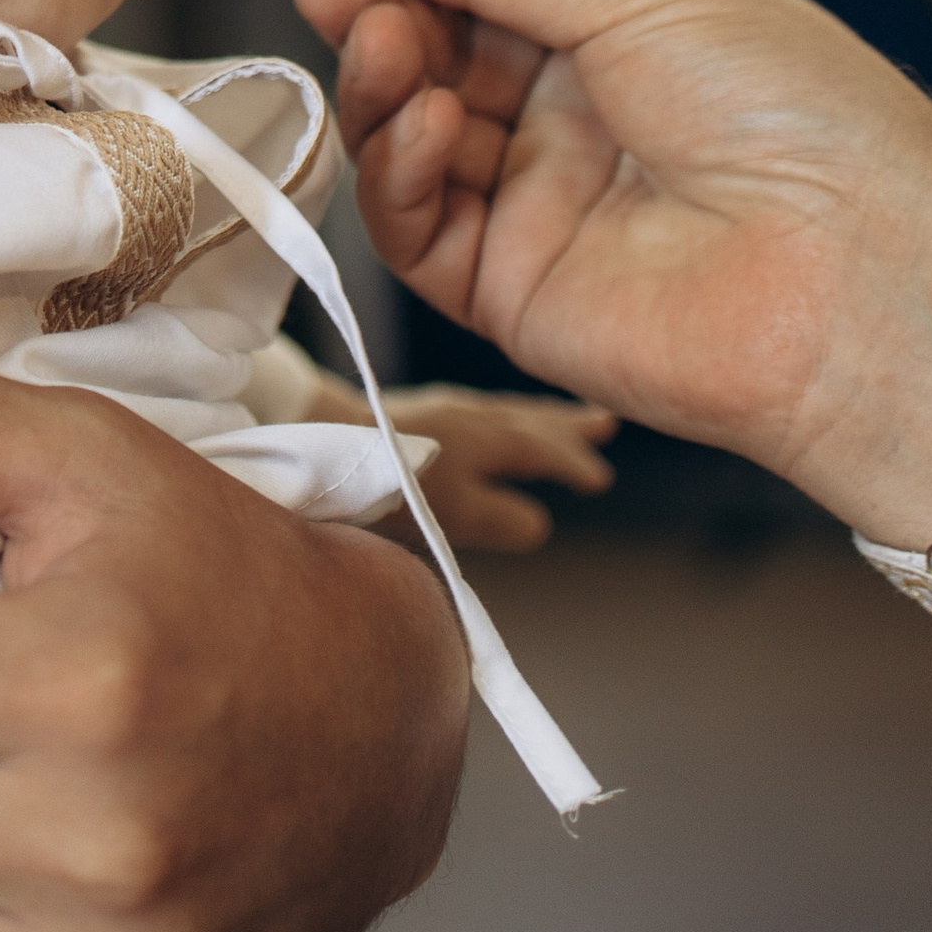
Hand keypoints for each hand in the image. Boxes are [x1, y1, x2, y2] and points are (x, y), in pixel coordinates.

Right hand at [282, 0, 931, 551]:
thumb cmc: (796, 115)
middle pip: (426, 52)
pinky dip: (398, 171)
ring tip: (379, 34)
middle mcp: (567, 116)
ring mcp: (536, 206)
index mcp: (612, 31)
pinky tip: (421, 122)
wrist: (862, 271)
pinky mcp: (512, 293)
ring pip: (405, 136)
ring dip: (377, 79)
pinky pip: (418, 229)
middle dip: (371, 5)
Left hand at [384, 386, 614, 551]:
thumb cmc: (391, 482)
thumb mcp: (454, 512)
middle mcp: (475, 416)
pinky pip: (485, 409)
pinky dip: (506, 414)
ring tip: (562, 420)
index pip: (544, 449)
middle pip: (533, 421)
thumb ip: (502, 518)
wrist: (327, 439)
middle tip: (604, 424)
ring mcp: (446, 408)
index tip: (599, 478)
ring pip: (509, 411)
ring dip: (540, 416)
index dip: (572, 463)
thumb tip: (539, 523)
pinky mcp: (419, 411)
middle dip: (567, 428)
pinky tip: (494, 422)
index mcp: (491, 438)